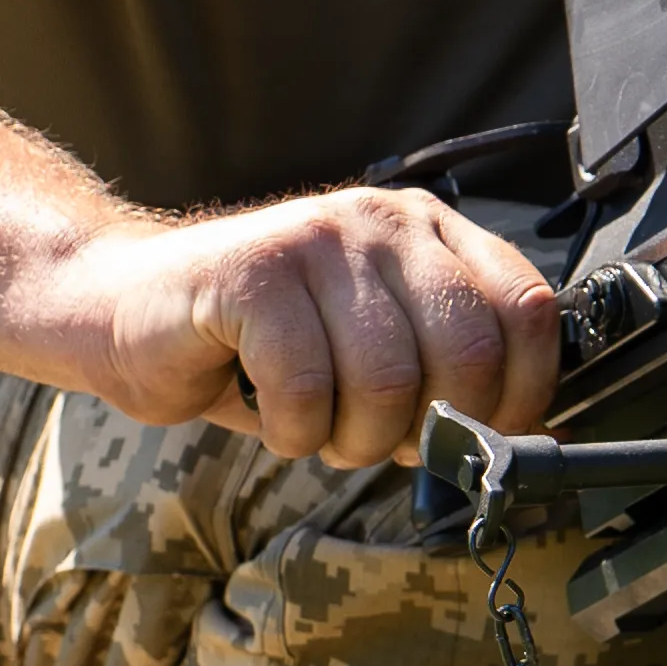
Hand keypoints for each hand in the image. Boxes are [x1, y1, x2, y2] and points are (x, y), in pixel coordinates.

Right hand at [23, 188, 562, 465]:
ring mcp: (318, 238)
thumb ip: (448, 382)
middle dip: (424, 431)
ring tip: (313, 427)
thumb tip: (542, 443)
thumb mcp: (372, 359)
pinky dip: (290, 431)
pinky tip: (265, 411)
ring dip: (350, 440)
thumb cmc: (257, 348)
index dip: (519, 396)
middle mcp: (384, 221)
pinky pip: (306, 389)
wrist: (124, 311)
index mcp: (429, 232)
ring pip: (386, 382)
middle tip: (373, 441)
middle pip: (467, 353)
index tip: (478, 440)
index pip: (528, 311)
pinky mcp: (254, 272)